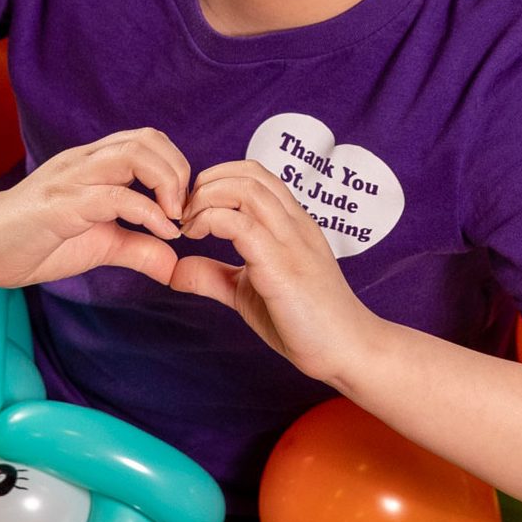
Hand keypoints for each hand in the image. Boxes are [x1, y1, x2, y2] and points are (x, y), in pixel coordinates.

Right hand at [0, 128, 188, 287]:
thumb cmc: (34, 241)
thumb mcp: (100, 245)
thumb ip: (137, 248)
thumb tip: (174, 264)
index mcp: (94, 163)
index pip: (149, 140)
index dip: (178, 168)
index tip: (184, 210)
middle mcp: (85, 162)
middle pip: (148, 138)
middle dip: (180, 172)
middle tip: (183, 212)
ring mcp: (72, 179)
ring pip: (133, 154)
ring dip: (167, 183)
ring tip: (173, 218)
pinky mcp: (61, 205)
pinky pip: (114, 197)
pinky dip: (148, 213)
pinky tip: (160, 234)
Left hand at [172, 161, 384, 384]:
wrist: (346, 350)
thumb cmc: (305, 322)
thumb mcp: (247, 291)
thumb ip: (214, 275)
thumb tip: (174, 269)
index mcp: (291, 223)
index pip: (253, 174)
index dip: (215, 181)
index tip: (192, 212)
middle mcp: (294, 223)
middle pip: (247, 172)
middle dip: (205, 184)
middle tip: (184, 217)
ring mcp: (290, 241)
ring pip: (246, 189)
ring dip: (207, 199)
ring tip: (189, 226)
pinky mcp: (282, 266)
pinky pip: (242, 226)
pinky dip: (210, 222)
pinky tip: (197, 240)